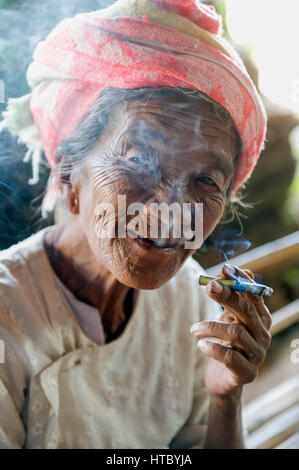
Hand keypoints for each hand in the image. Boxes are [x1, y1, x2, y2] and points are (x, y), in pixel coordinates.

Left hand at [191, 264, 271, 395]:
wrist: (223, 381)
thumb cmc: (226, 344)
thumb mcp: (229, 319)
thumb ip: (233, 297)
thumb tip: (236, 269)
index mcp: (261, 319)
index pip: (255, 295)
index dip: (241, 281)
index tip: (224, 268)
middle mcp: (263, 335)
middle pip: (246, 310)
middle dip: (227, 295)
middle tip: (208, 286)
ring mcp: (257, 355)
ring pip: (236, 333)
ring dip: (211, 326)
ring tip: (194, 328)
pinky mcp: (246, 373)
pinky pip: (230, 358)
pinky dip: (213, 348)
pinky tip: (200, 345)